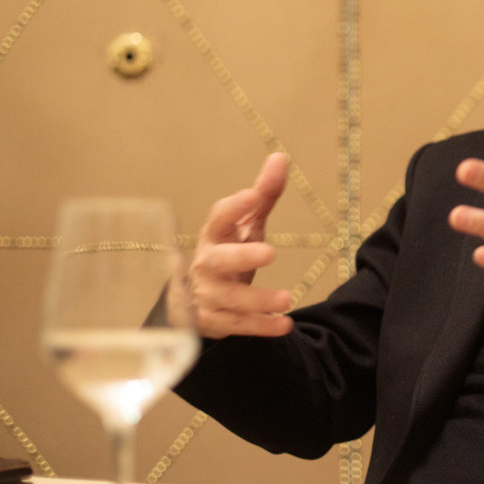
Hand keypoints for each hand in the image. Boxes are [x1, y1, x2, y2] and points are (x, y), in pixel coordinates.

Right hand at [169, 153, 293, 338]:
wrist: (195, 299)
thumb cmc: (229, 251)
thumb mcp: (246, 224)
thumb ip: (263, 195)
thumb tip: (280, 157)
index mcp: (216, 235)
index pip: (219, 218)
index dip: (234, 206)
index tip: (253, 196)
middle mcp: (207, 264)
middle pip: (219, 261)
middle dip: (241, 256)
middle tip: (269, 253)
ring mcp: (208, 295)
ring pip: (230, 299)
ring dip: (258, 300)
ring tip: (288, 298)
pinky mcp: (214, 321)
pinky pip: (237, 325)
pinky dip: (261, 326)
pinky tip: (284, 324)